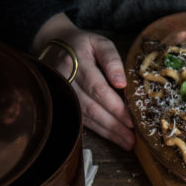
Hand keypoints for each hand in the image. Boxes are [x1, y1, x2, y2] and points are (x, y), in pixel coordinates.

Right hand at [32, 13, 134, 149]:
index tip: (131, 120)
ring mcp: (60, 92)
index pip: (97, 88)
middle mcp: (65, 79)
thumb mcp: (100, 43)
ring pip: (84, 117)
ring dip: (106, 132)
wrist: (54, 45)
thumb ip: (112, 59)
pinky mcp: (60, 101)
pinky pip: (78, 119)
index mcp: (77, 62)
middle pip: (90, 107)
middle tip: (132, 139)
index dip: (114, 106)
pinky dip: (96, 129)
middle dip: (113, 124)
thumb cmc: (83, 44)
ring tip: (126, 142)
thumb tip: (121, 83)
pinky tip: (111, 137)